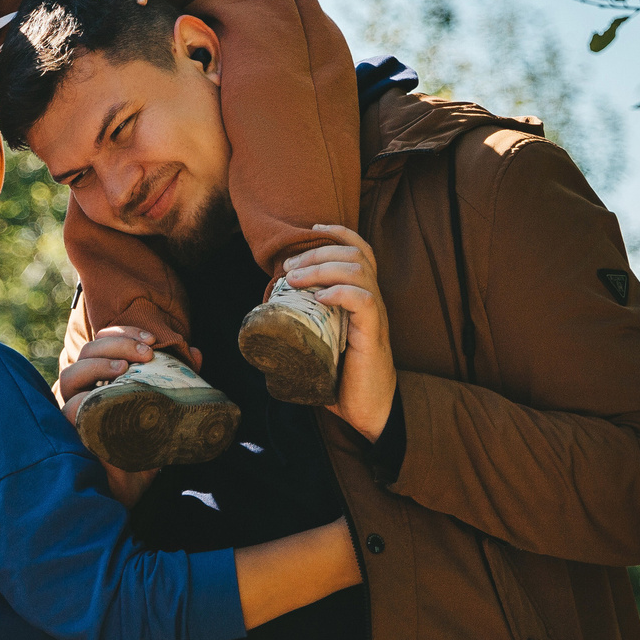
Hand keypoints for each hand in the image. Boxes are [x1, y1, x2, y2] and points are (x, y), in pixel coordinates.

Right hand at [55, 325, 166, 506]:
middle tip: (146, 351)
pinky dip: (83, 396)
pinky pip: (67, 408)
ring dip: (97, 363)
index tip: (152, 338)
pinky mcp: (69, 432)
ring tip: (124, 366)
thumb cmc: (144, 447)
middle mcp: (84, 391)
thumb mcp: (164, 411)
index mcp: (103, 379)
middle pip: (87, 352)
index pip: (104, 343)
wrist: (133, 491)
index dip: (124, 333)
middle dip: (116, 343)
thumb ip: (176, 382)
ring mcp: (74, 410)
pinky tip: (103, 393)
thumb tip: (196, 353)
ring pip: (71, 374)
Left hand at [280, 224, 396, 443]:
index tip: (312, 229)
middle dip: (318, 252)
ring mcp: (375, 316)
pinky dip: (341, 292)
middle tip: (290, 267)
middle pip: (355, 255)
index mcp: (362, 297)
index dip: (339, 233)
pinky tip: (321, 298)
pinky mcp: (373, 334)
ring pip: (358, 271)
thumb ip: (305, 324)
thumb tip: (265, 321)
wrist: (369, 410)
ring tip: (295, 279)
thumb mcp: (321, 341)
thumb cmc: (343, 377)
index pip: (360, 251)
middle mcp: (372, 300)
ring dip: (322, 269)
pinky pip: (363, 301)